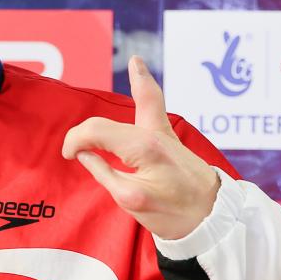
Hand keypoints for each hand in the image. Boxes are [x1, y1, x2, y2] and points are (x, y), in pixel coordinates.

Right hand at [61, 56, 219, 240]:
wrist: (212, 217)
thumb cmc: (173, 213)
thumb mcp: (130, 200)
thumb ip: (103, 173)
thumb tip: (85, 155)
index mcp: (142, 148)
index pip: (95, 132)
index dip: (74, 141)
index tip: (68, 157)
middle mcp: (153, 134)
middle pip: (106, 122)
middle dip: (83, 133)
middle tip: (72, 153)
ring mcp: (164, 133)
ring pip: (144, 98)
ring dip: (136, 80)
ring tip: (136, 62)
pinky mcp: (168, 136)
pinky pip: (153, 103)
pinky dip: (145, 84)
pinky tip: (138, 64)